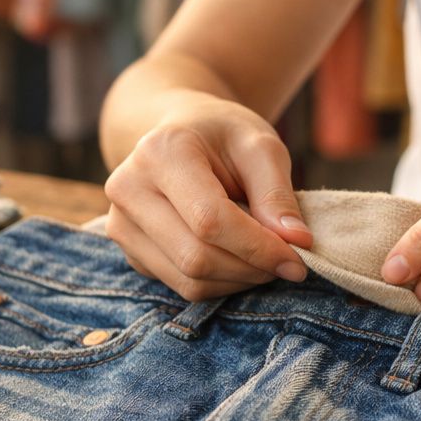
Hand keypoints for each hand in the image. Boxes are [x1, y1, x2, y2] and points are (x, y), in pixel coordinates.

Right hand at [103, 94, 311, 301]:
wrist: (181, 134)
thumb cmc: (224, 137)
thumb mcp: (260, 146)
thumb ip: (277, 193)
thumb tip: (296, 241)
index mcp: (160, 153)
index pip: (209, 220)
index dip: (258, 247)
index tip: (298, 259)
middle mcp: (128, 189)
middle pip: (196, 256)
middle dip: (252, 268)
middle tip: (288, 261)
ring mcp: (121, 224)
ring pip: (188, 280)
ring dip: (239, 279)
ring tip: (264, 256)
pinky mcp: (130, 252)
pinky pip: (181, 286)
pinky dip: (220, 282)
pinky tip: (237, 257)